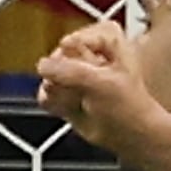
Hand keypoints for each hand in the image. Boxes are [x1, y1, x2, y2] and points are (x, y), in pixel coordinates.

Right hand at [35, 20, 170, 170]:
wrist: (128, 135)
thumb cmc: (127, 107)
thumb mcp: (99, 82)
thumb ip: (68, 70)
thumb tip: (42, 65)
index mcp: (108, 43)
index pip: (81, 35)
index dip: (77, 46)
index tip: (79, 57)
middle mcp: (90, 57)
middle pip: (60, 55)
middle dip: (64, 72)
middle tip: (80, 84)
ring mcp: (76, 77)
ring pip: (51, 74)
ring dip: (59, 89)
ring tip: (78, 98)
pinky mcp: (66, 95)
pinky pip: (47, 93)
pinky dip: (53, 101)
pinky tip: (69, 108)